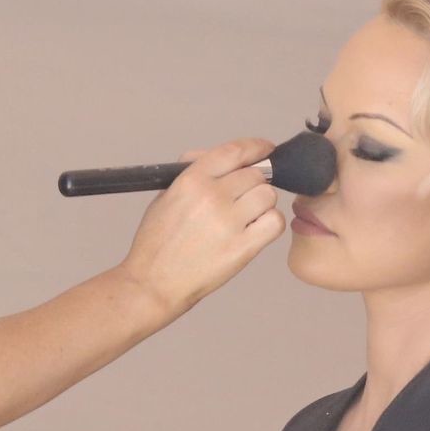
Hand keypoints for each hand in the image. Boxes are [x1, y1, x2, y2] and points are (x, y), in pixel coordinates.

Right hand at [118, 137, 285, 317]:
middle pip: (256, 174)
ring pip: (268, 196)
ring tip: (245, 217)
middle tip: (244, 198)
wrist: (154, 283)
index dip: (256, 147)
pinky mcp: (243, 247)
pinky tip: (254, 230)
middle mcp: (212, 197)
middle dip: (254, 183)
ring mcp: (229, 222)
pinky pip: (274, 222)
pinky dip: (269, 223)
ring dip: (261, 204)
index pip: (235, 151)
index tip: (265, 149)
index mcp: (191, 180)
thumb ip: (192, 173)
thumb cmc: (156, 244)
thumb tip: (219, 158)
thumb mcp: (164, 197)